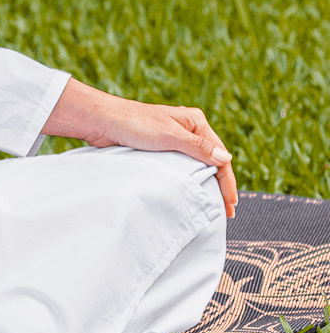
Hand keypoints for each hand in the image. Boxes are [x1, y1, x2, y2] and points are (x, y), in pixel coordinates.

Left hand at [42, 78, 237, 218]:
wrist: (102, 122)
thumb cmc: (134, 124)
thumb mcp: (169, 136)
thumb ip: (197, 148)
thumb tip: (226, 158)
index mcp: (195, 122)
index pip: (220, 155)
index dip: (228, 181)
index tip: (230, 203)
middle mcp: (188, 129)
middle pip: (212, 161)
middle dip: (221, 185)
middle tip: (228, 210)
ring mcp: (174, 139)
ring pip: (197, 165)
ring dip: (207, 183)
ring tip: (214, 205)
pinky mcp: (160, 148)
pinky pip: (181, 166)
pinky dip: (190, 179)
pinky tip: (192, 192)